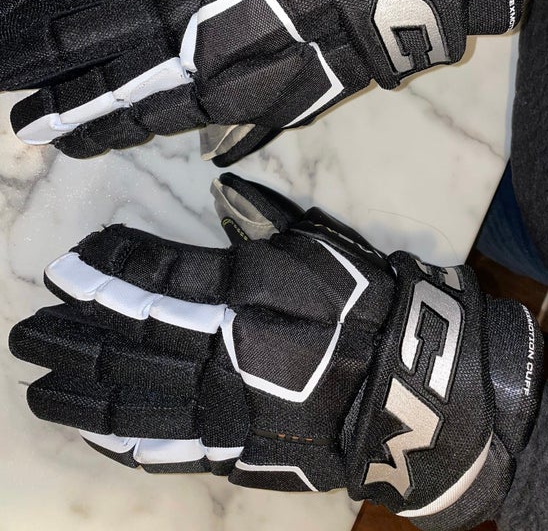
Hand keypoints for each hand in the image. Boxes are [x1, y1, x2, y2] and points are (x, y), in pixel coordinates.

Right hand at [1, 0, 521, 163]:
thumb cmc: (338, 37)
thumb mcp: (292, 101)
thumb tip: (192, 129)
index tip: (35, 131)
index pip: (117, 109)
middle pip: (80, 53)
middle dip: (28, 69)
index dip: (71, 122)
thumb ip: (234, 115)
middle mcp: (169, 30)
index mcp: (201, 82)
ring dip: (27, 13)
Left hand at [10, 173, 541, 529]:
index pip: (151, 281)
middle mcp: (216, 356)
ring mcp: (221, 409)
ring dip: (79, 392)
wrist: (405, 387)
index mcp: (236, 299)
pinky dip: (123, 438)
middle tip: (25, 334)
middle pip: (125, 346)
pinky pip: (167, 447)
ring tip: (38, 385)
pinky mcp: (235, 447)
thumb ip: (257, 226)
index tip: (67, 265)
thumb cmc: (362, 303)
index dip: (104, 272)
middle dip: (69, 337)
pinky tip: (93, 431)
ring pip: (133, 401)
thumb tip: (216, 203)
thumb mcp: (313, 249)